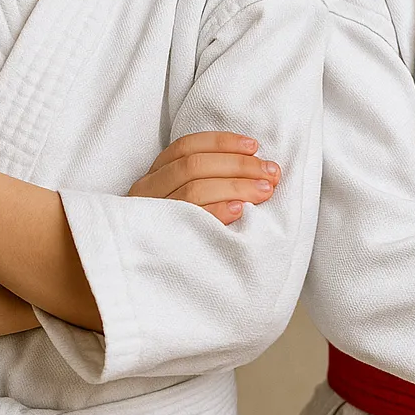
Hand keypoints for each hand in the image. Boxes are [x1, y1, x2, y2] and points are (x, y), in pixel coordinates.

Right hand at [129, 132, 280, 224]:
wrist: (144, 272)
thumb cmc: (175, 228)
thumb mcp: (179, 197)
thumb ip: (204, 178)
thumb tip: (253, 163)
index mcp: (155, 174)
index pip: (187, 146)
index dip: (223, 143)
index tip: (254, 146)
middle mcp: (147, 189)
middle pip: (195, 165)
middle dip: (238, 165)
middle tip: (271, 173)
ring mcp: (151, 214)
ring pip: (194, 190)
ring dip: (236, 186)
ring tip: (265, 191)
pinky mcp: (160, 239)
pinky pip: (191, 221)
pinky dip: (217, 211)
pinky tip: (240, 210)